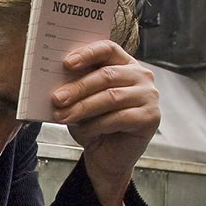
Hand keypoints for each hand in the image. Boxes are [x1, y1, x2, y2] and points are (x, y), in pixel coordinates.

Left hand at [51, 40, 159, 205]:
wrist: (107, 156)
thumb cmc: (93, 124)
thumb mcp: (80, 103)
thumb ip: (74, 89)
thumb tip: (55, 84)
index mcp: (124, 64)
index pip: (108, 49)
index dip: (87, 54)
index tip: (66, 63)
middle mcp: (141, 76)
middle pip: (107, 75)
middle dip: (78, 87)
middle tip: (56, 98)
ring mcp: (149, 96)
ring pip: (111, 97)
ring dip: (82, 107)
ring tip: (61, 116)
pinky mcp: (150, 117)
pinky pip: (119, 118)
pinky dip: (97, 124)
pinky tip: (83, 130)